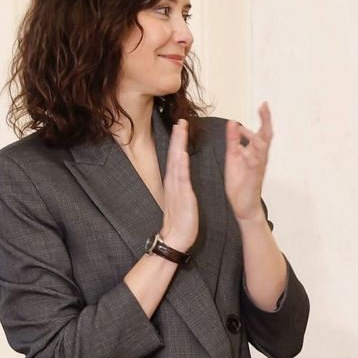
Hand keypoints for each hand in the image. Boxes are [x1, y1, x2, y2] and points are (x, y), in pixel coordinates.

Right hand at [159, 118, 198, 251]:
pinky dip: (181, 165)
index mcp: (174, 182)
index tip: (181, 127)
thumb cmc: (181, 220)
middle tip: (180, 120)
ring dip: (179, 145)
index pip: (176, 157)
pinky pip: (181, 178)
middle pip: (174, 154)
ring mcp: (176, 188)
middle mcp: (173, 181)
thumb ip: (181, 186)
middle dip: (177, 137)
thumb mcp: (182, 198)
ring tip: (181, 129)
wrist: (176, 237)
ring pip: (176, 161)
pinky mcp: (182, 196)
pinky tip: (182, 153)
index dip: (178, 142)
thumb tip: (183, 177)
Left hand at [224, 102, 272, 224]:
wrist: (244, 204)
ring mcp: (258, 166)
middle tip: (265, 107)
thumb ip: (234, 140)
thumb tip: (233, 122)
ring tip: (254, 124)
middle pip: (266, 136)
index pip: (261, 131)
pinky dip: (250, 155)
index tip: (263, 104)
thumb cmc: (240, 182)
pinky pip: (254, 164)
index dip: (264, 118)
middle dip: (266, 121)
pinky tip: (245, 148)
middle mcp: (260, 157)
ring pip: (262, 148)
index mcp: (255, 152)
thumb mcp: (234, 156)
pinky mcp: (253, 176)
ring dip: (258, 136)